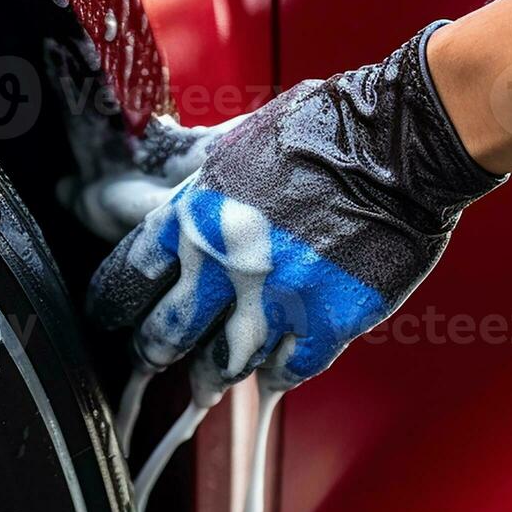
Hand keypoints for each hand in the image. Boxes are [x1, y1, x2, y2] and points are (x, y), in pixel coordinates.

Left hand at [87, 21, 505, 397]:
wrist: (401, 143)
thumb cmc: (326, 129)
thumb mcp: (238, 138)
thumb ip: (193, 166)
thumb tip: (157, 155)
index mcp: (194, 215)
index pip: (128, 277)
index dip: (113, 304)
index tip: (111, 316)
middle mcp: (224, 264)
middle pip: (164, 335)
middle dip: (152, 352)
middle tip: (150, 358)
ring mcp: (275, 300)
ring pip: (221, 365)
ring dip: (209, 376)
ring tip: (203, 382)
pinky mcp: (325, 323)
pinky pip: (286, 370)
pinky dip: (275, 373)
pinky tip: (269, 372)